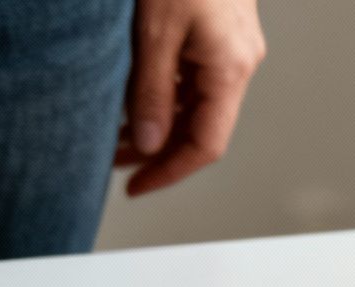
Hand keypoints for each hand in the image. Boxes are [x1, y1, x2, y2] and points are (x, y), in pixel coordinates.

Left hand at [118, 0, 266, 196]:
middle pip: (201, 129)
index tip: (136, 186)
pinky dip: (168, 98)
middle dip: (157, 151)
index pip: (205, 145)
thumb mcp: (155, 32)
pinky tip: (138, 99)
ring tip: (118, 133)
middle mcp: (240, 64)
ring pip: (198, 106)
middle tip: (115, 161)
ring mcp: (235, 49)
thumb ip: (151, 92)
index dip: (168, 172)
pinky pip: (197, 81)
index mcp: (230, 70)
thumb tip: (149, 145)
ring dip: (160, 124)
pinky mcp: (222, 34)